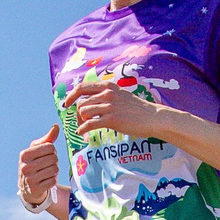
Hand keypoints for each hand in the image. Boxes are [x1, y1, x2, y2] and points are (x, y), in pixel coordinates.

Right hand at [19, 127, 58, 207]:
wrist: (27, 188)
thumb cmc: (35, 164)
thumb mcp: (38, 150)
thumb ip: (48, 138)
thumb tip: (56, 126)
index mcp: (24, 154)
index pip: (50, 147)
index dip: (52, 151)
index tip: (46, 155)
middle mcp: (25, 166)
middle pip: (53, 158)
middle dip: (54, 161)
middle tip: (48, 165)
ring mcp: (29, 179)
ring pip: (54, 170)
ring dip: (54, 171)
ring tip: (47, 172)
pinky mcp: (35, 189)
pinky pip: (53, 181)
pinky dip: (53, 180)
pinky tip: (46, 180)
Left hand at [62, 76, 177, 141]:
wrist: (153, 117)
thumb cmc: (138, 109)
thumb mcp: (122, 95)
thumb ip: (108, 94)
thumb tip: (92, 99)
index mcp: (108, 86)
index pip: (82, 87)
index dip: (71, 95)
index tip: (66, 103)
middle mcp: (107, 94)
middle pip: (81, 102)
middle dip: (77, 113)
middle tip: (80, 121)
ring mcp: (109, 106)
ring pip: (84, 112)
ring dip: (81, 121)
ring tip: (85, 127)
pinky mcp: (111, 119)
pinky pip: (89, 123)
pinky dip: (82, 129)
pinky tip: (82, 133)